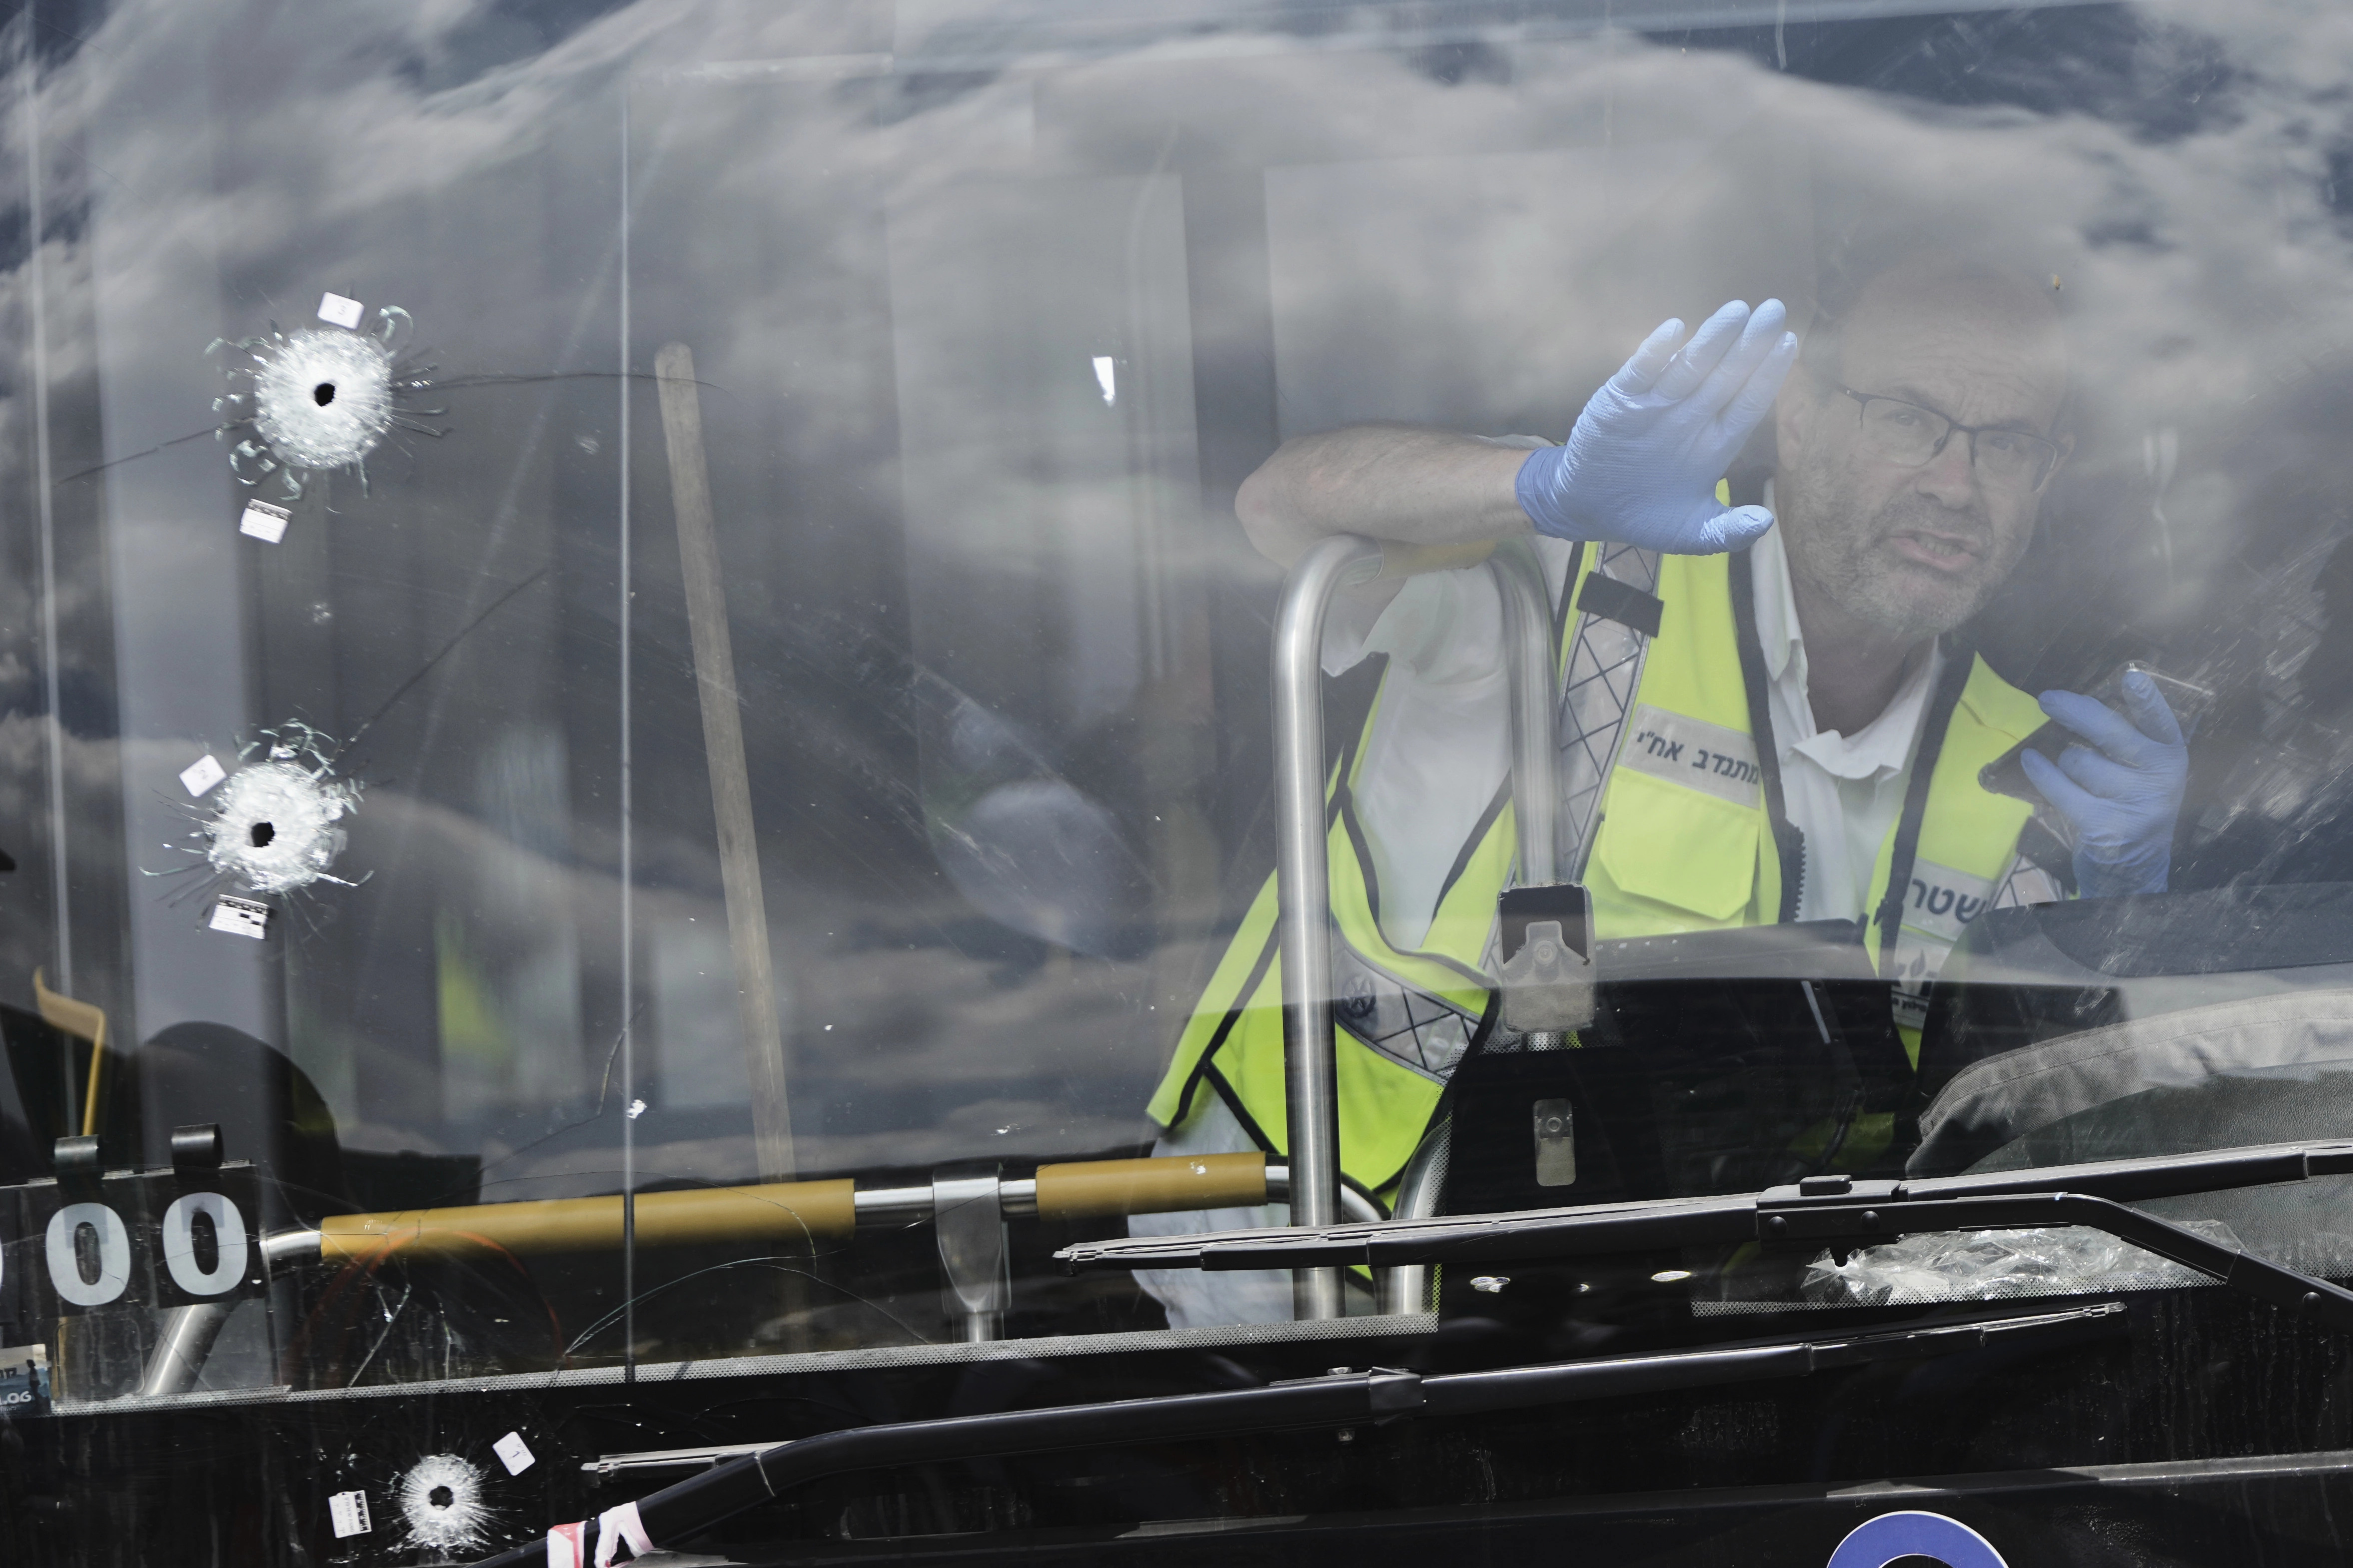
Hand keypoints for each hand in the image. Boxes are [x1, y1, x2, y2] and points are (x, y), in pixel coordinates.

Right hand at [1515, 299, 1800, 553]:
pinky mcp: (1619, 402)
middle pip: (1725, 377)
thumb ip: (1727, 530)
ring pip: (1688, 368)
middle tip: (1773, 310)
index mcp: (1714, 443)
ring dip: (1710, 340)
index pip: (1748, 402)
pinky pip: (1639, 373)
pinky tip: (1673, 330)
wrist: (1590, 509)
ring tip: (1735, 312)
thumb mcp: (1691, 533)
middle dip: (1749, 345)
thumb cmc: (1647, 516)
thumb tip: (1764, 524)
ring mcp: (1655, 407)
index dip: (1767, 374)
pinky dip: (1653, 353)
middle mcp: (1690, 418)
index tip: (1788, 344)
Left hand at [2019, 672, 2187, 897]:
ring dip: (2065, 762)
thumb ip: (2126, 741)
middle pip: (2110, 731)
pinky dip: (2041, 773)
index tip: (2130, 677)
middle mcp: (2159, 778)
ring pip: (2079, 760)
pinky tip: (2030, 761)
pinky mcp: (2104, 825)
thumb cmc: (2132, 805)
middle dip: (2074, 711)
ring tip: (2076, 775)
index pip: (2161, 722)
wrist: (2135, 867)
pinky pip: (2060, 788)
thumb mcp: (2143, 772)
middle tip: (2048, 699)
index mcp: (2171, 757)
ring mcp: (2133, 803)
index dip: (2147, 699)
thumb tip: (2079, 704)